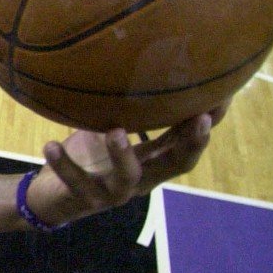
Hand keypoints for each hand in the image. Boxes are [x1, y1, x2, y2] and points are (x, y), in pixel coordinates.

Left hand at [27, 110, 214, 226]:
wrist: (51, 196)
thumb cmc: (88, 159)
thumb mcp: (113, 133)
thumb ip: (131, 116)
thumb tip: (147, 73)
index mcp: (150, 162)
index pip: (186, 143)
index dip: (205, 125)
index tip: (222, 97)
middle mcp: (140, 179)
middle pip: (175, 165)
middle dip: (191, 143)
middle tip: (200, 118)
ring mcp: (114, 193)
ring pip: (127, 178)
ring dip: (122, 154)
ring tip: (115, 132)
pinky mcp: (85, 199)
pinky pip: (76, 183)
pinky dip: (64, 164)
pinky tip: (51, 145)